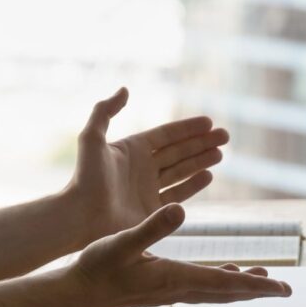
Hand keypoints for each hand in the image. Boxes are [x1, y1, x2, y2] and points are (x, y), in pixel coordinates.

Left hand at [63, 87, 227, 244]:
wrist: (80, 216)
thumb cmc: (84, 178)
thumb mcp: (91, 138)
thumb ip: (105, 110)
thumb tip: (125, 89)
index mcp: (132, 149)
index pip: (167, 135)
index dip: (188, 128)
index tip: (209, 122)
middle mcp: (142, 168)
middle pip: (178, 151)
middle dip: (202, 143)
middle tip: (225, 136)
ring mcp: (148, 189)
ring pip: (182, 171)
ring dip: (202, 161)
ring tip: (220, 153)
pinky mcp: (151, 211)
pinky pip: (178, 194)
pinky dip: (194, 184)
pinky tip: (209, 176)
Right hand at [67, 203, 290, 306]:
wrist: (77, 294)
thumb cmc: (97, 268)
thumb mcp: (124, 241)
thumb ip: (153, 226)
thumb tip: (181, 208)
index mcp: (175, 278)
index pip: (226, 283)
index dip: (257, 285)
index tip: (283, 289)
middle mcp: (178, 288)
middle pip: (227, 292)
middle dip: (256, 289)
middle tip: (284, 289)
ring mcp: (170, 291)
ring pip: (215, 291)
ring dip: (239, 285)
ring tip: (260, 278)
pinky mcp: (161, 288)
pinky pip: (200, 287)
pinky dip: (217, 280)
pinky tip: (219, 273)